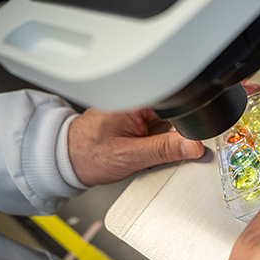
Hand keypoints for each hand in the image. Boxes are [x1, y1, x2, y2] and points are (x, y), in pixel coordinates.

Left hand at [68, 82, 259, 185]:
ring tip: (223, 116)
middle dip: (212, 100)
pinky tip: (199, 131)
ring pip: (182, 111)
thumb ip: (164, 149)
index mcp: (135, 98)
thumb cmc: (87, 154)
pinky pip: (174, 120)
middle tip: (245, 95)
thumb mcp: (129, 156)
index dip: (209, 93)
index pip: (179, 92)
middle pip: (186, 99)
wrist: (67, 160)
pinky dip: (189, 125)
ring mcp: (145, 108)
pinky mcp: (146, 118)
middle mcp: (141, 99)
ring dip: (201, 114)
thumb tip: (195, 145)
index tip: (236, 89)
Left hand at [68, 107, 204, 185]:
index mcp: (134, 100)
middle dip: (172, 136)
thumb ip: (164, 150)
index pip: (175, 108)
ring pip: (166, 123)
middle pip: (173, 116)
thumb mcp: (130, 157)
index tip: (184, 144)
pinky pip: (156, 127)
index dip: (184, 128)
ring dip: (163, 139)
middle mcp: (135, 99)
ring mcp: (135, 107)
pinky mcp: (134, 116)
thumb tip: (192, 145)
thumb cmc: (88, 155)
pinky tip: (140, 146)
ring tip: (142, 148)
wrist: (67, 160)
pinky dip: (154, 140)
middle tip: (152, 150)